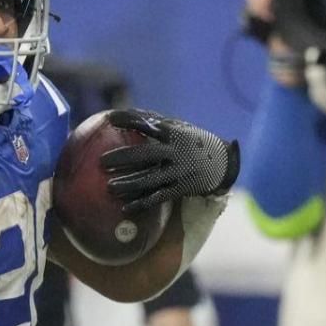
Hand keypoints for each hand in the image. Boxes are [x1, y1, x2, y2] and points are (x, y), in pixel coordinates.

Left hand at [100, 110, 241, 216]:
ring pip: (149, 179)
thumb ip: (156, 124)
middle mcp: (176, 151)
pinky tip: (125, 208)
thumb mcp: (179, 129)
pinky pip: (157, 197)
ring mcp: (179, 171)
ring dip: (128, 184)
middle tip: (102, 161)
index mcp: (174, 132)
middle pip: (145, 155)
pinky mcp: (181, 188)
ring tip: (109, 187)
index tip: (108, 119)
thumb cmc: (192, 142)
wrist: (223, 163)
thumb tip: (124, 116)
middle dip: (122, 158)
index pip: (146, 123)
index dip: (127, 120)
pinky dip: (141, 203)